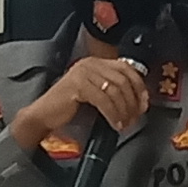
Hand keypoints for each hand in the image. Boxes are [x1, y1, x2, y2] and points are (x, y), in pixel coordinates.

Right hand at [6, 55, 154, 152]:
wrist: (43, 115)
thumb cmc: (68, 107)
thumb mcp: (95, 94)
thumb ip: (112, 90)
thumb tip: (138, 101)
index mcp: (95, 62)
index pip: (126, 68)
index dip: (139, 86)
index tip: (144, 103)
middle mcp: (89, 64)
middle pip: (123, 80)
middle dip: (132, 102)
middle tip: (134, 118)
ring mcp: (82, 73)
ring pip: (115, 90)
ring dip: (123, 110)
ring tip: (124, 124)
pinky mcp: (77, 85)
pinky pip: (103, 100)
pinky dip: (112, 114)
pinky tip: (114, 124)